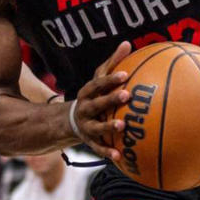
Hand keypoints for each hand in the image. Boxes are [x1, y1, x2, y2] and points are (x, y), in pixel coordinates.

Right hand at [71, 42, 131, 161]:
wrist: (72, 120)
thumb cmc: (94, 95)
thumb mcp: (99, 79)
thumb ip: (113, 62)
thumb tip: (128, 43)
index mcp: (88, 93)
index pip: (98, 83)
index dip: (110, 79)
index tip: (125, 74)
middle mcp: (85, 108)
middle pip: (97, 103)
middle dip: (110, 99)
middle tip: (127, 95)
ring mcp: (87, 125)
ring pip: (97, 127)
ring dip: (109, 127)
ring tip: (123, 126)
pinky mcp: (89, 140)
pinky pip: (98, 147)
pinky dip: (108, 152)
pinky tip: (120, 156)